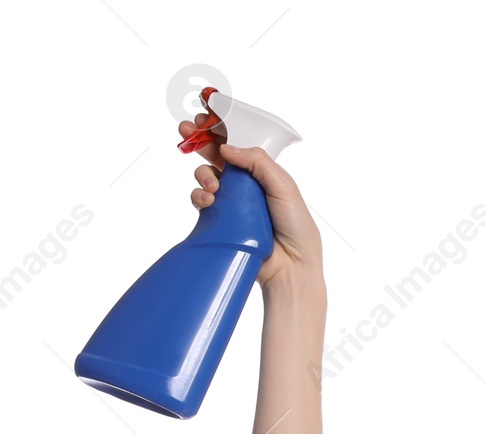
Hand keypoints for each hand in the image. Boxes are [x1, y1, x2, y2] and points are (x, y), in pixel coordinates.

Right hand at [179, 117, 323, 290]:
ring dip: (202, 173)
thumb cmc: (296, 228)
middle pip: (217, 154)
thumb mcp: (283, 187)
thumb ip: (257, 162)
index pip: (239, 143)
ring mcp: (233, 201)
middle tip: (186, 131)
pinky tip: (207, 200)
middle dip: (199, 140)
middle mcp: (247, 183)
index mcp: (264, 171)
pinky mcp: (222, 219)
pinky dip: (199, 196)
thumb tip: (226, 148)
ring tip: (211, 184)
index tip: (204, 112)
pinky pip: (202, 200)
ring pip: (206, 175)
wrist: (291, 267)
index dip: (221, 127)